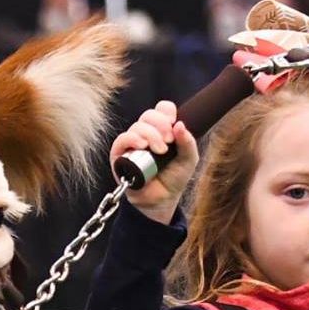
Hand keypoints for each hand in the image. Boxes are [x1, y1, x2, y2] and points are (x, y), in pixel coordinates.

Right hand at [108, 101, 198, 222]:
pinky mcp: (119, 155)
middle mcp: (145, 134)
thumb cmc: (173, 179)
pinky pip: (122, 139)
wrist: (161, 200)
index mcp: (161, 130)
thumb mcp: (188, 159)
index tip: (174, 126)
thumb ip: (188, 141)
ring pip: (137, 126)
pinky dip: (132, 139)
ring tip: (159, 151)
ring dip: (150, 135)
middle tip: (169, 141)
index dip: (167, 113)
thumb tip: (180, 124)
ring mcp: (132, 144)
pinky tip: (142, 146)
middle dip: (161, 125)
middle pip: (149, 114)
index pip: (162, 109)